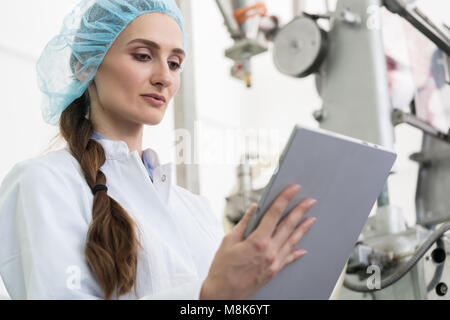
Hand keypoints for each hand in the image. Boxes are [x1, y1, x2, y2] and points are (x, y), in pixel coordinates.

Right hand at [200, 184, 316, 299]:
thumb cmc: (222, 269)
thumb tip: (254, 209)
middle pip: (288, 226)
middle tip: (310, 201)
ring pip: (292, 241)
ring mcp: (273, 263)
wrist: (223, 294)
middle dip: (300, 211)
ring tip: (311, 218)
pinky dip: (296, 252)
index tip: (293, 190)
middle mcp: (269, 252)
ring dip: (302, 229)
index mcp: (257, 241)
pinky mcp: (273, 272)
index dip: (284, 199)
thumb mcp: (228, 241)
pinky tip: (303, 248)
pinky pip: (288, 259)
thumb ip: (244, 223)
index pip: (274, 214)